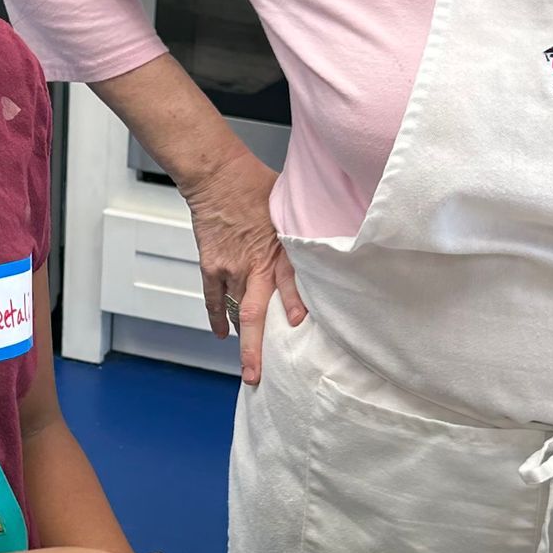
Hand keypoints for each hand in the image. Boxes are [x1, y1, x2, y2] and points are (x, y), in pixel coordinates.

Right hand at [178, 143, 306, 385]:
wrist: (217, 176)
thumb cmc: (257, 185)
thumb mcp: (292, 206)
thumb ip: (310, 229)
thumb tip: (340, 233)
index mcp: (277, 250)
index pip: (288, 283)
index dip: (293, 305)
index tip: (297, 326)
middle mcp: (252, 265)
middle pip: (253, 314)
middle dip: (255, 348)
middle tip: (257, 376)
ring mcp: (229, 269)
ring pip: (235, 311)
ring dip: (243, 337)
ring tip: (249, 363)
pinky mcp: (211, 266)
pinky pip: (213, 299)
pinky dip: (218, 318)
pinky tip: (223, 334)